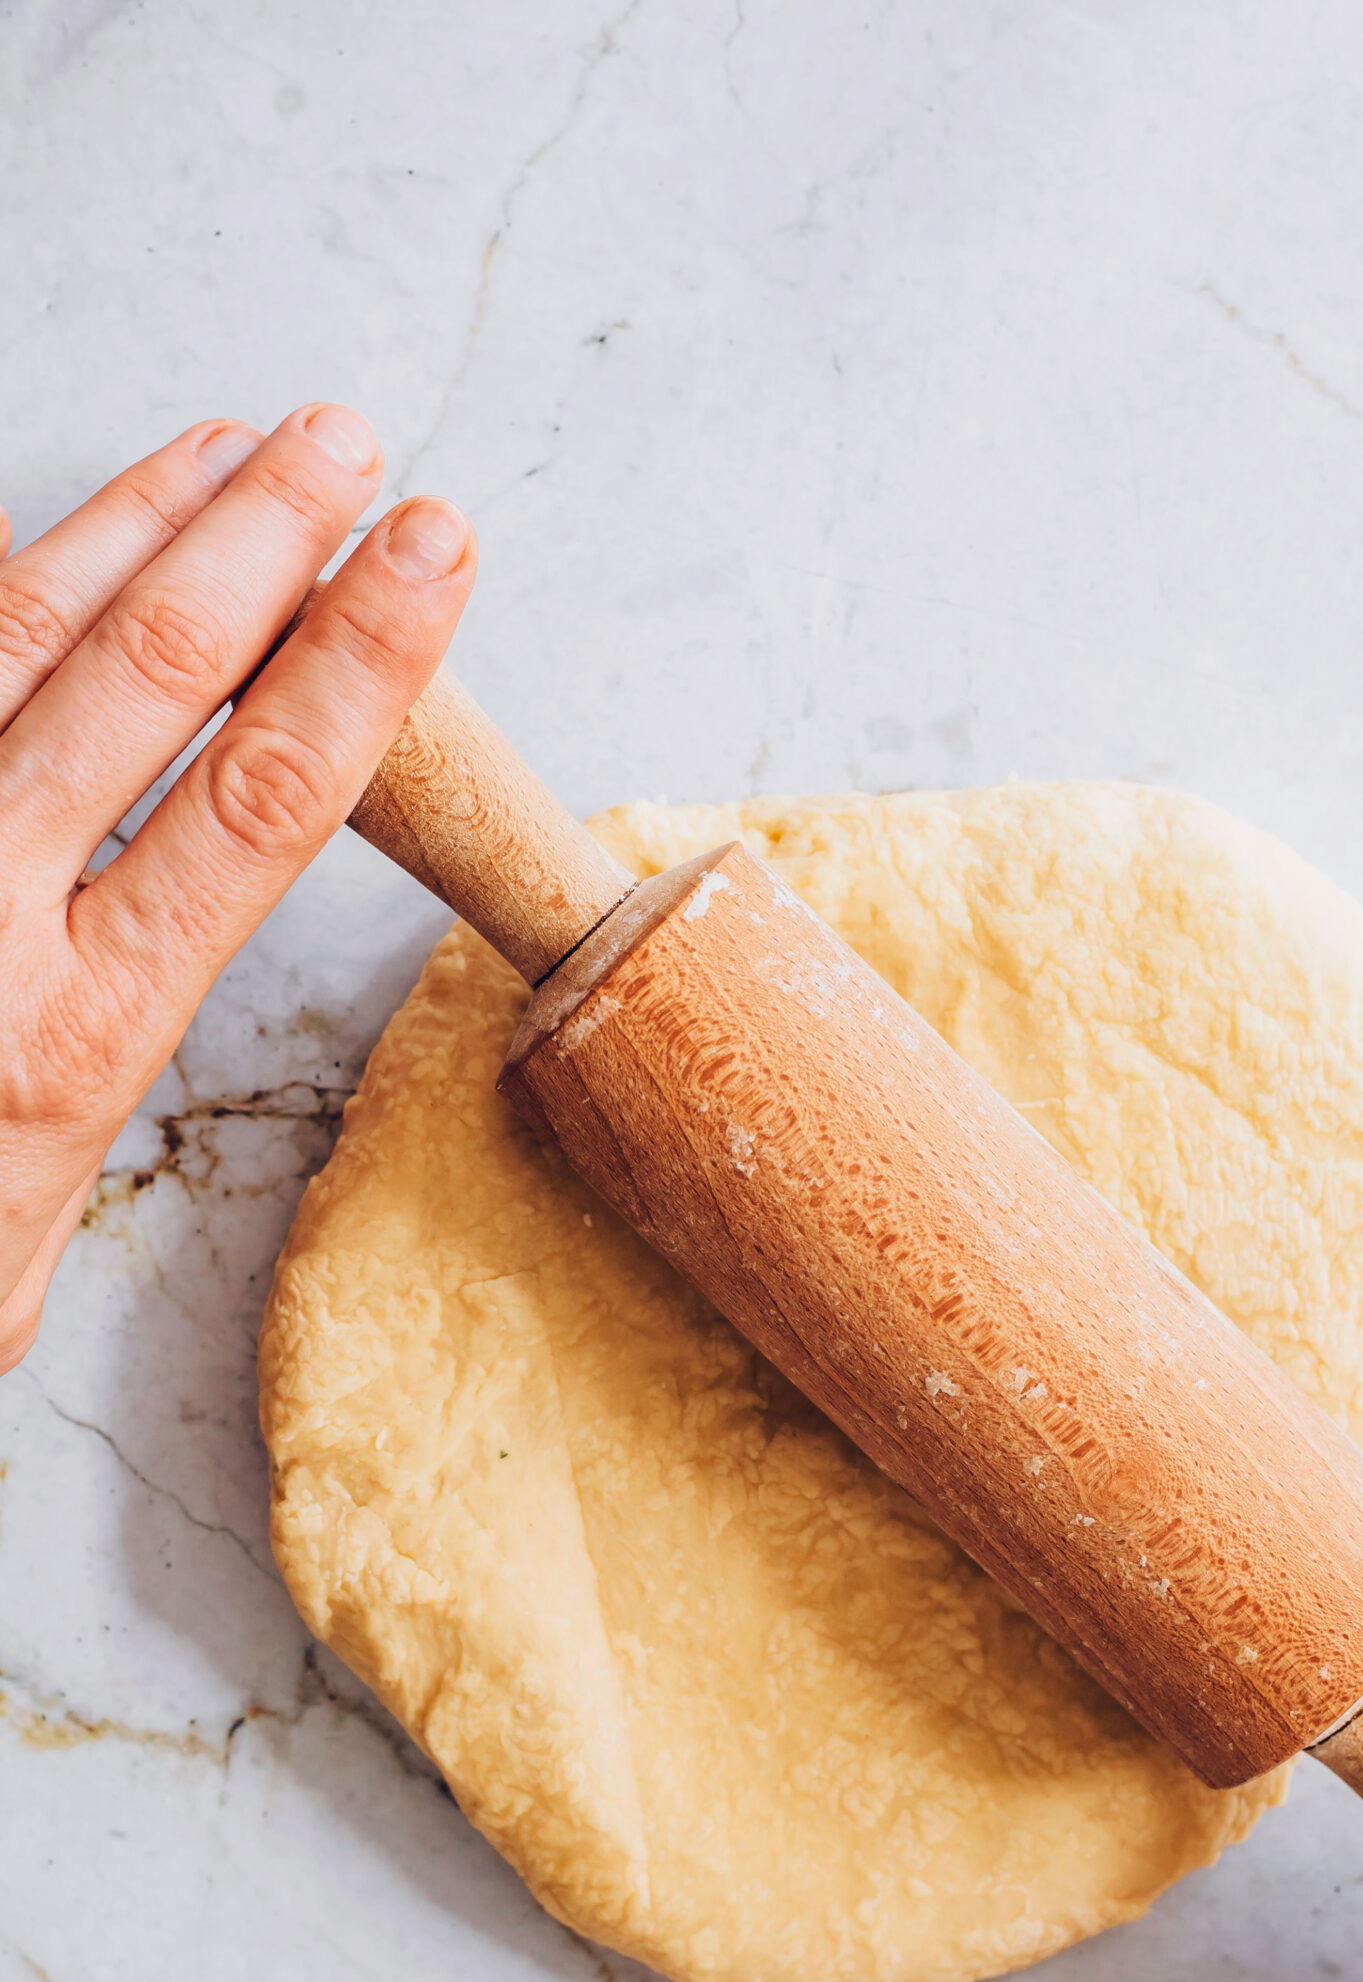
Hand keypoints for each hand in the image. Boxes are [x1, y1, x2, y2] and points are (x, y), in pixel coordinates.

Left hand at [0, 406, 475, 1369]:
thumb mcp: (11, 1262)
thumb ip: (65, 1122)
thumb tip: (90, 1018)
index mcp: (67, 1041)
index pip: (257, 802)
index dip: (358, 659)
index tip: (429, 555)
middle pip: (150, 681)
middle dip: (263, 545)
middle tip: (345, 448)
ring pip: (15, 640)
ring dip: (137, 525)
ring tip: (237, 448)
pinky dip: (3, 578)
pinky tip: (52, 522)